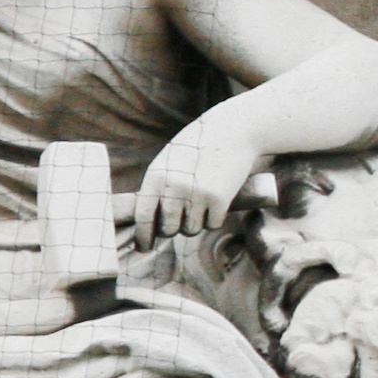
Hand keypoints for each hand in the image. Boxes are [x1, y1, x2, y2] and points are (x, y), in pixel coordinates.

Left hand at [134, 112, 261, 241]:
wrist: (233, 130)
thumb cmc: (199, 146)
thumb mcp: (170, 161)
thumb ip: (159, 187)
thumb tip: (150, 222)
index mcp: (156, 176)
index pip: (143, 217)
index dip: (143, 236)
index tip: (144, 248)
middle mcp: (174, 187)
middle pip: (168, 229)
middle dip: (174, 229)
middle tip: (181, 221)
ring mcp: (197, 194)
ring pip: (191, 229)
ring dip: (196, 224)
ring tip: (201, 206)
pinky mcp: (219, 199)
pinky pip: (212, 224)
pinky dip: (214, 219)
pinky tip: (217, 203)